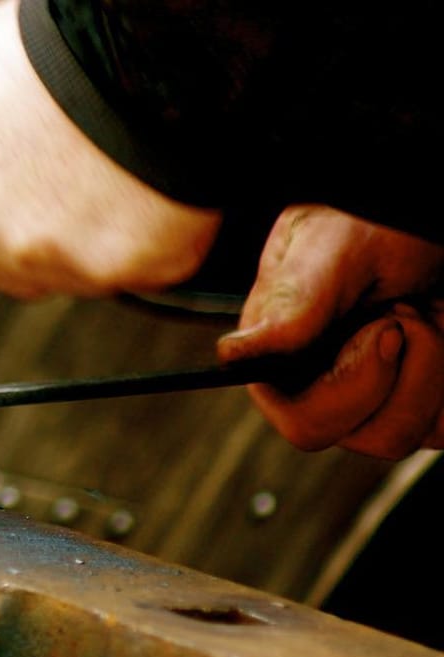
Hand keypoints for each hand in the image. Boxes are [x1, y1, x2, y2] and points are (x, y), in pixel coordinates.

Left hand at [0, 0, 221, 299]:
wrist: (158, 31)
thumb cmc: (65, 33)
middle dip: (23, 232)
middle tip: (61, 166)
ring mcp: (42, 255)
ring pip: (60, 274)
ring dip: (82, 237)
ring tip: (106, 164)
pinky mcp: (120, 267)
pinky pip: (131, 269)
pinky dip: (143, 235)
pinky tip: (146, 181)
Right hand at [217, 205, 443, 458]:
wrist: (421, 222)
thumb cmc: (375, 218)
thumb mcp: (336, 244)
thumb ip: (294, 300)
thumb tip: (235, 355)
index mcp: (278, 356)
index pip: (301, 421)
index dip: (345, 392)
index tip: (385, 330)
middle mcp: (319, 386)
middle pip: (361, 435)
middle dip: (395, 375)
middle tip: (403, 310)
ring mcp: (372, 400)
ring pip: (404, 436)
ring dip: (433, 370)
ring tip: (423, 310)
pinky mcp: (418, 404)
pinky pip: (441, 429)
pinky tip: (440, 328)